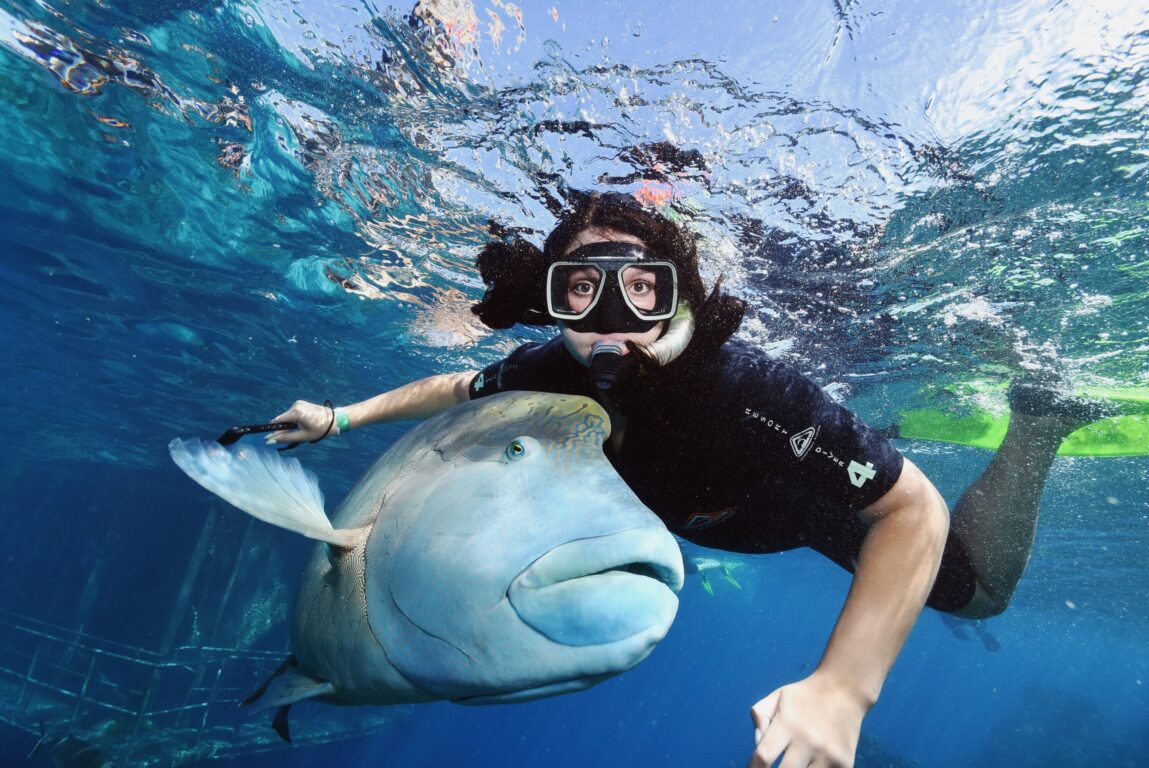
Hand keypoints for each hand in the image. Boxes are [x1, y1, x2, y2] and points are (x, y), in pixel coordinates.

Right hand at [265, 400, 336, 444]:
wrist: (335, 420)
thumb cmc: (320, 430)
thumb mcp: (302, 436)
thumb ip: (285, 438)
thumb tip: (269, 440)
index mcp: (296, 412)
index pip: (278, 421)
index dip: (274, 430)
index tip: (271, 438)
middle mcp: (295, 405)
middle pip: (282, 419)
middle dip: (284, 428)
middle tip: (294, 435)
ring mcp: (299, 403)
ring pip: (287, 416)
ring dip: (290, 424)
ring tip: (302, 429)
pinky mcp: (302, 403)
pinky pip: (293, 413)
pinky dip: (294, 420)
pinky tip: (304, 424)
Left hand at [748, 673, 867, 767]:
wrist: (844, 691)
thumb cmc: (804, 696)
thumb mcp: (777, 697)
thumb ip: (760, 717)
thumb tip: (757, 745)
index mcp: (787, 723)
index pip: (763, 756)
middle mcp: (808, 741)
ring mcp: (828, 755)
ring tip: (794, 764)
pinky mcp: (845, 764)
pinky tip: (811, 765)